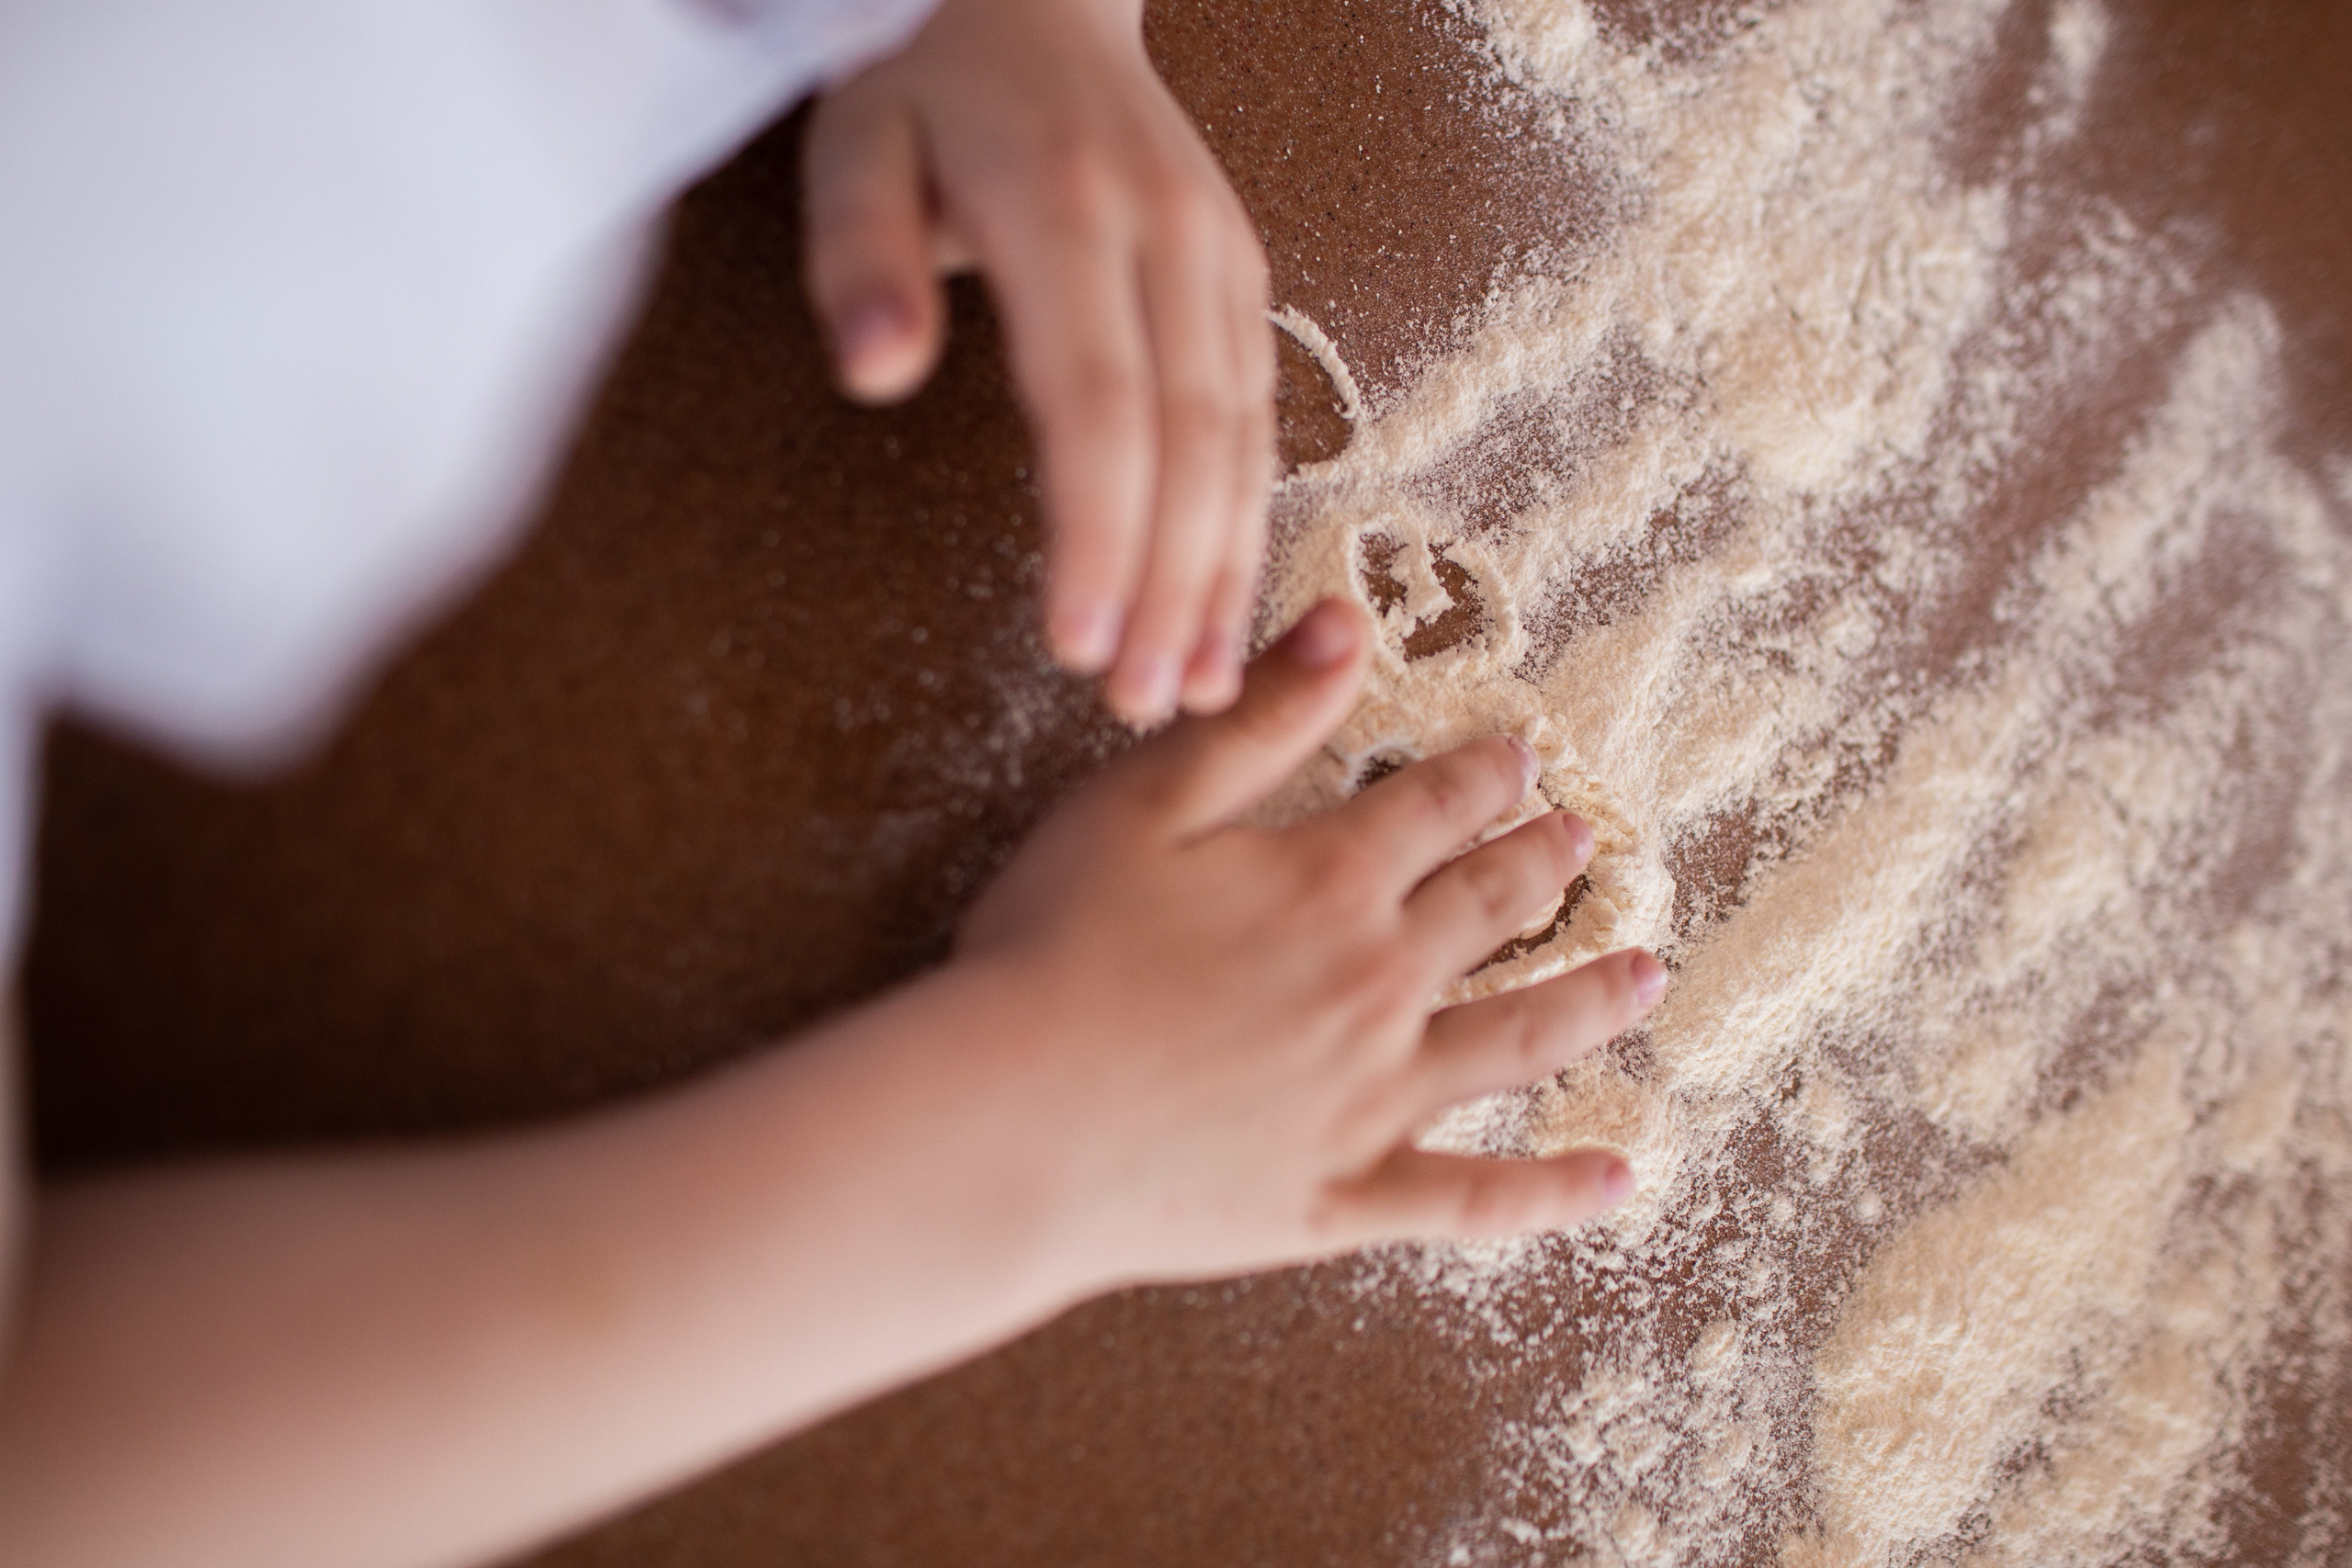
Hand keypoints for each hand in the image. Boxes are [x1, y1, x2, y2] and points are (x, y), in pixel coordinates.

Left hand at [804, 0, 1274, 723]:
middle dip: (1172, 584)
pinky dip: (1248, 520)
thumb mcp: (852, 145)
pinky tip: (1230, 603)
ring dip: (1225, 571)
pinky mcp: (1239, 280)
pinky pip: (1258, 417)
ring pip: (1242, 439)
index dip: (1100, 533)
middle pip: (1189, 440)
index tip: (1082, 644)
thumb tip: (876, 375)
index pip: (1098, 400)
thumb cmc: (923, 82)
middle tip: (1143, 702)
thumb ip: (858, 258)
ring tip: (1198, 685)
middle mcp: (1167, 235)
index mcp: (1066, 206)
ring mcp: (1219, 257)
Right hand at [955, 599, 1664, 1286]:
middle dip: (1545, 865)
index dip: (1482, 777)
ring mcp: (1375, 1100)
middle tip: (1588, 838)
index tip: (1521, 756)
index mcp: (1327, 882)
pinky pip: (1477, 1199)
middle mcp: (1377, 983)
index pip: (1433, 810)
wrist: (1012, 1121)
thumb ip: (1255, 715)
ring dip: (1591, 1003)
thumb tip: (1346, 619)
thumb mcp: (1141, 804)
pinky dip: (1553, 1193)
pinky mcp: (1349, 1196)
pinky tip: (1617, 1178)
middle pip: (1491, 911)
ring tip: (1647, 975)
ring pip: (1517, 1042)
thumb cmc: (1051, 952)